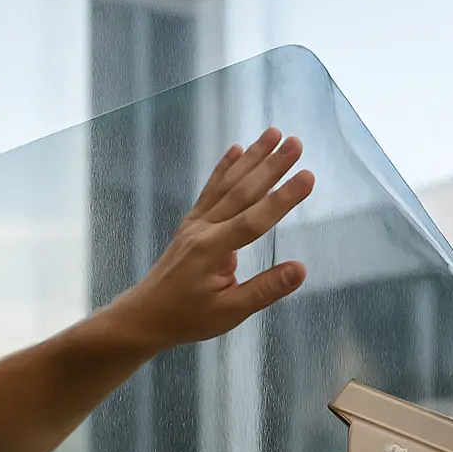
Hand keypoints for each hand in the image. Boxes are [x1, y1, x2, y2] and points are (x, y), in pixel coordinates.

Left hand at [109, 127, 315, 347]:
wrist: (144, 315)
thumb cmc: (186, 318)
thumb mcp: (229, 313)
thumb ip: (264, 289)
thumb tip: (300, 270)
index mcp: (212, 250)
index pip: (254, 221)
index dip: (282, 199)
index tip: (308, 177)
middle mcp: (203, 229)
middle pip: (242, 192)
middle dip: (271, 166)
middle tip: (296, 143)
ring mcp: (195, 223)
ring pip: (227, 185)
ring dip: (251, 158)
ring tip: (273, 133)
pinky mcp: (191, 224)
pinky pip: (210, 190)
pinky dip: (224, 168)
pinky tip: (237, 150)